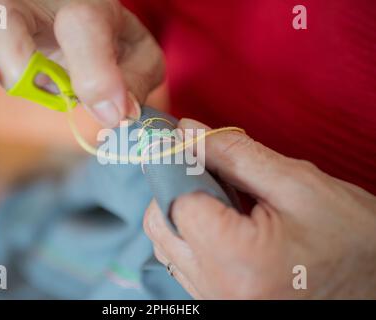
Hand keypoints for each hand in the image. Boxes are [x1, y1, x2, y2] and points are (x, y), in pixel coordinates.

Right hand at [0, 0, 163, 126]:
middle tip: (24, 86)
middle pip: (3, 11)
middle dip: (13, 54)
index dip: (97, 72)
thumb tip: (117, 113)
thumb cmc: (110, 43)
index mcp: (81, 2)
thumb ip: (134, 79)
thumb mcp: (138, 57)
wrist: (81, 23)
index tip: (113, 112)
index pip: (83, 23)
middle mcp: (31, 2)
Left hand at [144, 118, 375, 298]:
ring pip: (167, 243)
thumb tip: (186, 131)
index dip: (179, 167)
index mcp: (239, 260)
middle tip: (210, 171)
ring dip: (182, 211)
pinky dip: (191, 234)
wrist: (374, 284)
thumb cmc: (352, 235)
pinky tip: (223, 221)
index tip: (191, 146)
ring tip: (223, 198)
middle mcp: (219, 289)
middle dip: (175, 189)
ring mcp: (216, 300)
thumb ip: (234, 154)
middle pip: (161, 224)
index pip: (175, 201)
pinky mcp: (218, 301)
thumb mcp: (297, 183)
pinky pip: (183, 261)